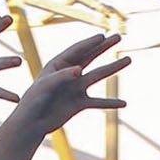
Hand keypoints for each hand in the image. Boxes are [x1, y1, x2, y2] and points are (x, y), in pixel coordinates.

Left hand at [7, 32, 126, 136]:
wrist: (31, 124)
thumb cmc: (33, 102)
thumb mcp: (45, 86)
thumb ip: (62, 76)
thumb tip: (80, 69)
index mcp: (58, 64)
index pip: (77, 50)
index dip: (90, 43)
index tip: (103, 36)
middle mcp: (69, 73)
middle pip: (90, 56)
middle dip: (104, 47)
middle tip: (118, 37)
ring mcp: (75, 88)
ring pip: (98, 75)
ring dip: (113, 67)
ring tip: (128, 59)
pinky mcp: (79, 104)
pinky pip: (98, 102)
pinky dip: (111, 102)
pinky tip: (124, 103)